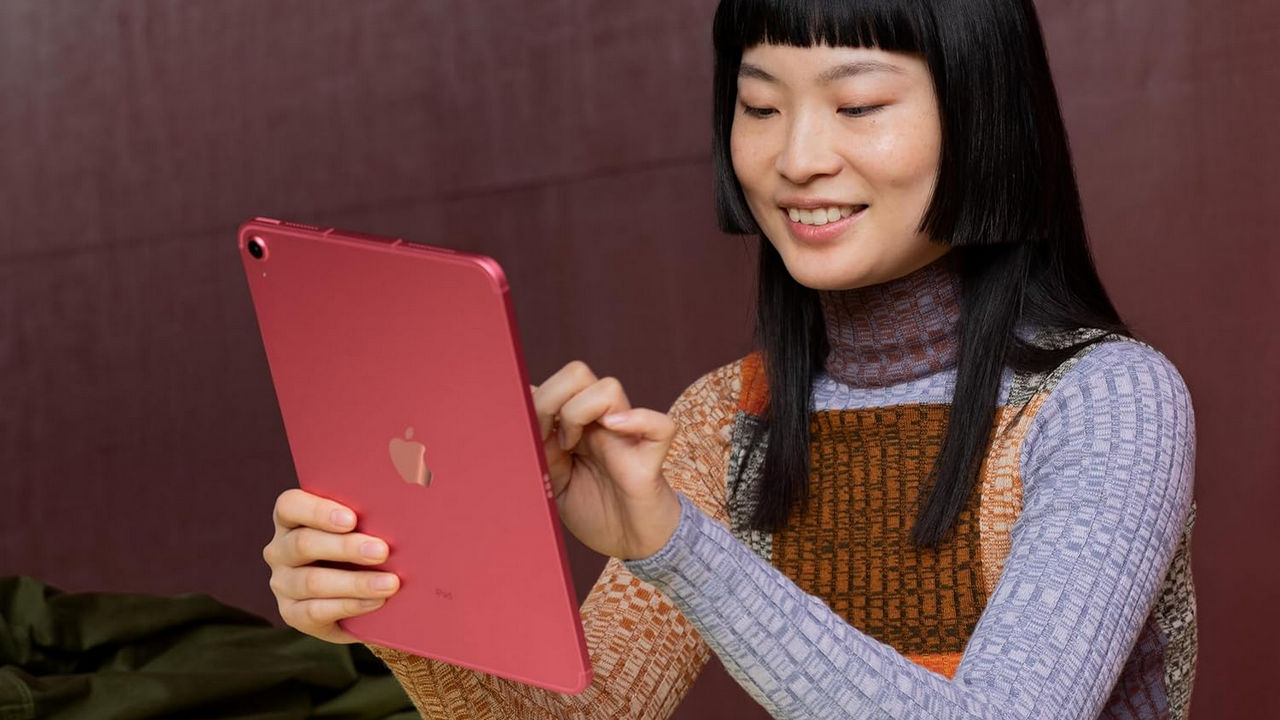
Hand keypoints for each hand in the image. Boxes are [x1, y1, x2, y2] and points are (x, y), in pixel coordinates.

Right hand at [263, 488, 401, 642]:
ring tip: (390, 584)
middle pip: (303, 544)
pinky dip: (350, 605)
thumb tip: (401, 505)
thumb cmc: (365, 547)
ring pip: (312, 582)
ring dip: (355, 582)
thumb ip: (371, 516)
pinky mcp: (291, 613)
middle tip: (382, 551)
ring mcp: (282, 583)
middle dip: (346, 547)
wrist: (362, 597)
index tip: (352, 519)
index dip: (317, 511)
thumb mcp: (365, 528)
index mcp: (292, 518)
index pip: (290, 505)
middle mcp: (280, 549)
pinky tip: (376, 602)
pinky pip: (315, 611)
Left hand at [530, 361, 682, 559]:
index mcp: (577, 425)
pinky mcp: (650, 458)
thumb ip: (539, 451)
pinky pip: (661, 425)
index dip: (535, 400)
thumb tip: (518, 414)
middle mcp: (601, 423)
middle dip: (552, 400)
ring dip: (580, 412)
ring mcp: (627, 436)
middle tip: (547, 437)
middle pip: (577, 373)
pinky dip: (639, 421)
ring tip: (572, 446)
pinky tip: (613, 431)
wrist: (631, 544)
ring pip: (609, 388)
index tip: (526, 432)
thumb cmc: (595, 512)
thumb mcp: (553, 483)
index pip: (555, 383)